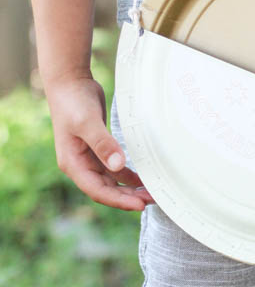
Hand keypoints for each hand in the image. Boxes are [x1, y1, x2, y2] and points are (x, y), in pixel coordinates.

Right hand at [46, 75, 153, 210]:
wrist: (69, 81)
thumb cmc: (73, 101)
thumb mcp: (87, 122)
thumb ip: (103, 144)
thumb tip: (118, 166)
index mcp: (73, 164)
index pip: (97, 190)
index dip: (118, 201)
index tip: (139, 205)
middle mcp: (80, 166)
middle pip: (107, 190)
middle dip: (128, 198)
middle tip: (152, 200)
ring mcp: (90, 159)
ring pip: (113, 182)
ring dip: (131, 189)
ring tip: (152, 193)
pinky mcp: (100, 151)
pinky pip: (116, 170)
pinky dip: (129, 176)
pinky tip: (144, 180)